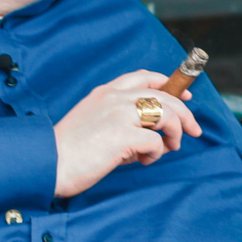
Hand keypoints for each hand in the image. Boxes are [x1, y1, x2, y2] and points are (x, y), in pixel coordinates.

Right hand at [51, 70, 201, 197]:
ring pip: (166, 114)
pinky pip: (156, 141)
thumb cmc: (68, 149)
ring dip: (174, 134)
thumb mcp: (94, 121)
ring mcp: (119, 114)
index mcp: (106, 92)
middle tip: (194, 131)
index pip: (145, 77)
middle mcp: (115, 98)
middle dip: (185, 114)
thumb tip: (155, 135)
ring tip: (169, 148)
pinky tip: (143, 161)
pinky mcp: (122, 135)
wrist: (47, 164)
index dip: (170, 85)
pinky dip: (156, 153)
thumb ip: (122, 119)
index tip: (186, 97)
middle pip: (165, 96)